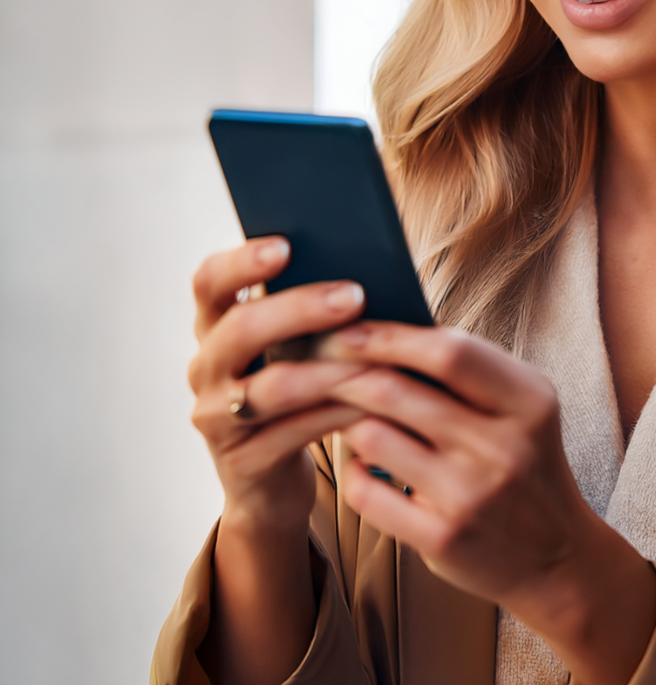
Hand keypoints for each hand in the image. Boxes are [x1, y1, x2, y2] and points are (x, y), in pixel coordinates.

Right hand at [188, 238, 367, 533]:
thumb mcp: (294, 348)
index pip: (209, 282)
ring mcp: (218, 419)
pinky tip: (376, 402)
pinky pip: (294, 434)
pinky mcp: (242, 462)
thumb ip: (312, 311)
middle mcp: (207, 368)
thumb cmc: (299, 391)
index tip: (285, 245)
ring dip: (327, 369)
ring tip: (375, 357)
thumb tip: (372, 261)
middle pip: (240, 330)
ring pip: (270, 388)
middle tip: (354, 295)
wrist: (273, 481)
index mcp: (216, 327)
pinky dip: (339, 414)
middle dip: (300, 308)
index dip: (241, 262)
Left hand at [320, 323, 655, 684]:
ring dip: (349, 421)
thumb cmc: (526, 461)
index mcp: (529, 400)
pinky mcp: (443, 540)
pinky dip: (352, 471)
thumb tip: (389, 330)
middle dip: (348, 373)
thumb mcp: (523, 407)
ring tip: (345, 415)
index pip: (450, 352)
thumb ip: (471, 370)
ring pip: (374, 438)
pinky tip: (359, 463)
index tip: (350, 329)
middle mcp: (503, 446)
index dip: (391, 336)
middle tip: (320, 364)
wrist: (556, 556)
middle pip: (398, 392)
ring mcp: (472, 496)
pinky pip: (367, 493)